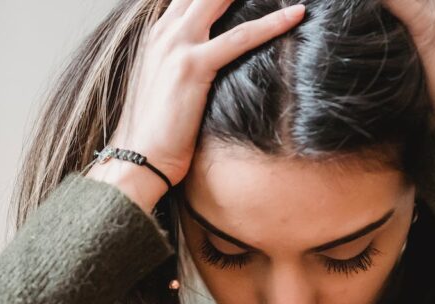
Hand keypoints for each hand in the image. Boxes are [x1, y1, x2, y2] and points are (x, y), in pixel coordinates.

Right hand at [95, 0, 306, 205]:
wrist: (138, 157)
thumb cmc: (156, 132)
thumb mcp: (166, 85)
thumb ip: (183, 63)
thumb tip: (212, 61)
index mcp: (159, 34)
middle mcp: (166, 32)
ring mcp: (177, 46)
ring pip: (220, 0)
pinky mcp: (193, 66)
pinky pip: (240, 37)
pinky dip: (272, 24)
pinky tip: (296, 14)